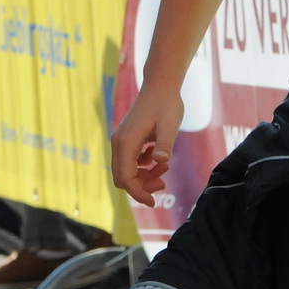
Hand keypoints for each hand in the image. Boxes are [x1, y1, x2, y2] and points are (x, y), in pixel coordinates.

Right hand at [111, 85, 181, 206]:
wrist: (161, 85)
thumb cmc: (166, 104)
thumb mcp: (169, 126)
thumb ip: (164, 144)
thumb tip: (160, 161)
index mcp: (126, 143)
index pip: (126, 178)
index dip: (138, 193)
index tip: (153, 203)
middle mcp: (119, 143)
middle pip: (122, 178)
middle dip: (141, 186)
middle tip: (163, 184)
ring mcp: (122, 140)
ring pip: (126, 170)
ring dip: (143, 177)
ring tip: (164, 171)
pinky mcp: (127, 138)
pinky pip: (130, 162)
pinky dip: (143, 167)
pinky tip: (159, 160)